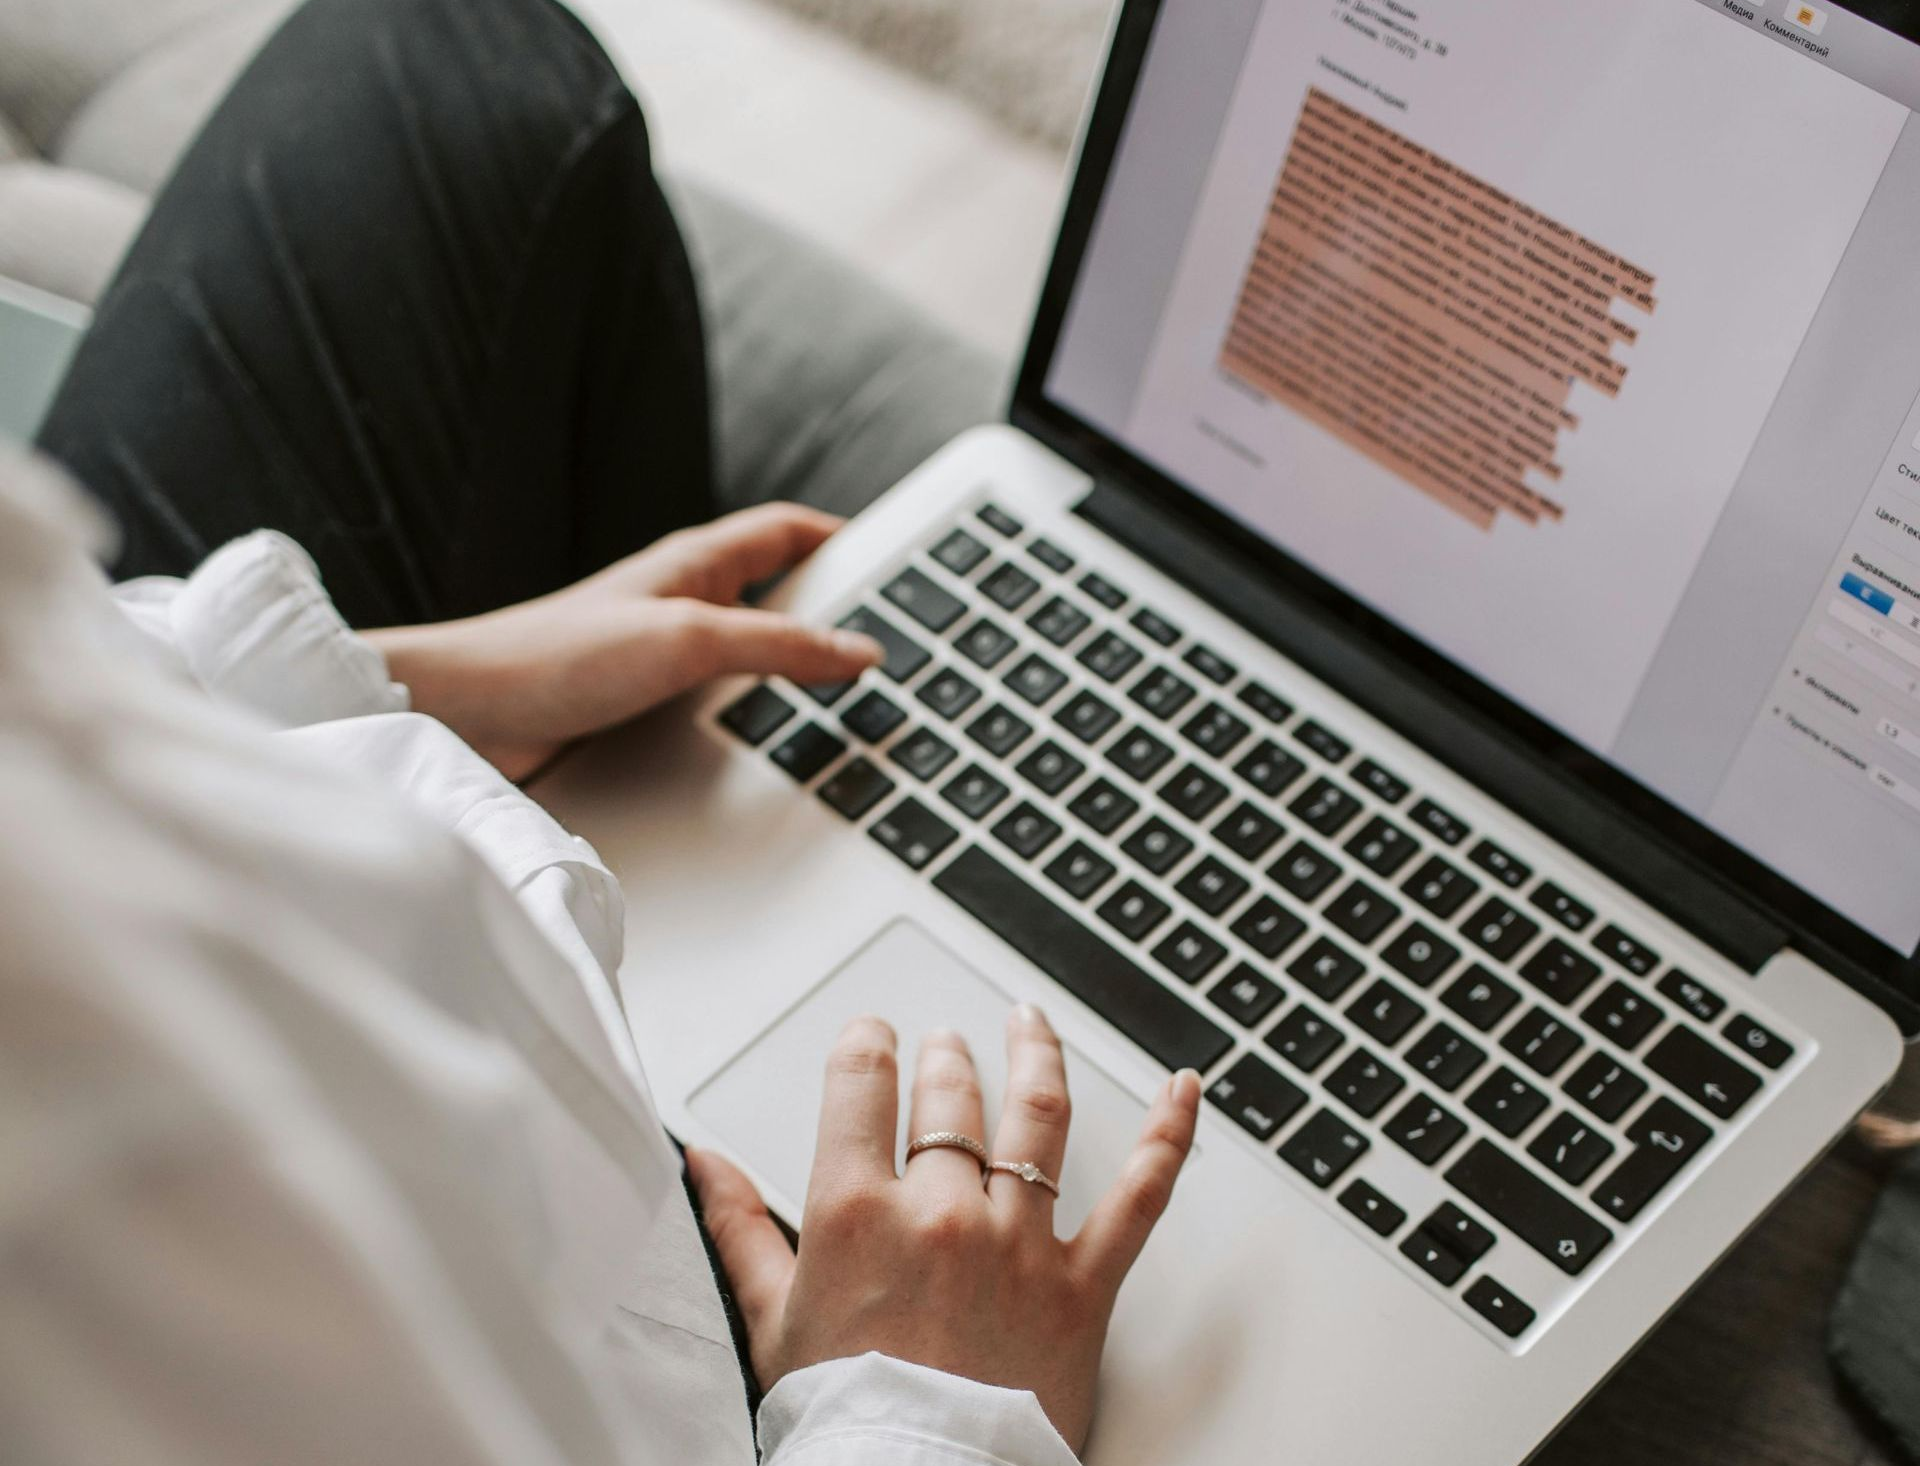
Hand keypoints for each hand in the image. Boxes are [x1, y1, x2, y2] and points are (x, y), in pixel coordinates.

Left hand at [366, 504, 882, 779]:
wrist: (469, 717)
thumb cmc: (556, 657)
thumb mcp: (688, 642)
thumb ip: (778, 647)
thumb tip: (860, 650)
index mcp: (695, 564)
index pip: (788, 530)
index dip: (843, 539)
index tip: (896, 561)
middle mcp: (682, 602)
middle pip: (779, 591)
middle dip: (833, 609)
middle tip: (890, 638)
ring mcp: (662, 654)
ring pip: (751, 652)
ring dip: (793, 670)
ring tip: (848, 698)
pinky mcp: (642, 705)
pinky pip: (719, 700)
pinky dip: (754, 713)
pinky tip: (770, 744)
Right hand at [686, 1007, 1202, 1451]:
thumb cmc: (845, 1420)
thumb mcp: (773, 1321)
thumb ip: (739, 1228)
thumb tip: (705, 1164)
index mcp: (858, 1213)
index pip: (862, 1083)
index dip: (866, 1044)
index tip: (871, 1036)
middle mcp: (943, 1213)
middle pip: (949, 1095)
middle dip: (943, 1056)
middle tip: (942, 1041)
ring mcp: (1020, 1243)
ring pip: (1037, 1115)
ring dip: (1033, 1053)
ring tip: (1028, 1022)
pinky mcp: (1082, 1285)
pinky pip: (1140, 1198)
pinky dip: (1168, 1136)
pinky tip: (1182, 1090)